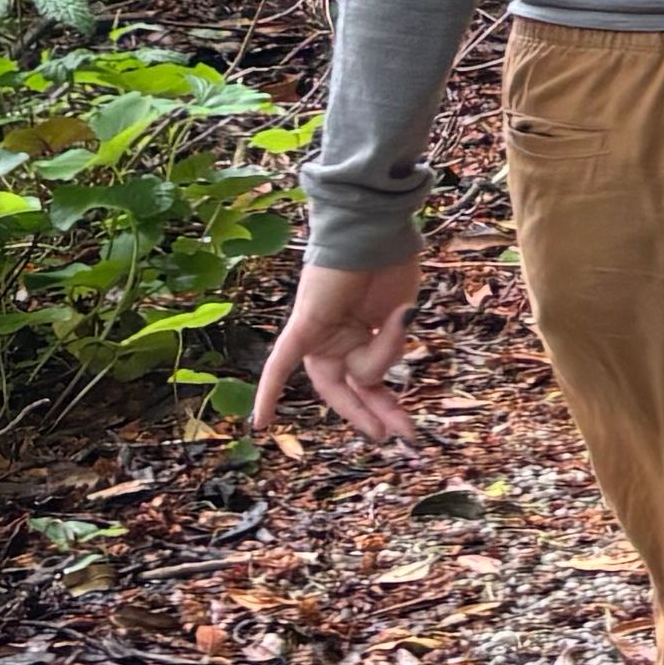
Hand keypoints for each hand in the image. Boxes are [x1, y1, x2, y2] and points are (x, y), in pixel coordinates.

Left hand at [255, 257, 428, 445]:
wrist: (375, 229)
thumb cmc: (390, 264)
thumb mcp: (399, 316)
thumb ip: (388, 348)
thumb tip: (376, 374)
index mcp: (357, 335)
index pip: (365, 384)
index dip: (382, 408)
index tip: (402, 432)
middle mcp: (334, 339)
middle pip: (351, 389)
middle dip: (378, 412)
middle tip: (402, 435)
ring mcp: (317, 335)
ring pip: (344, 374)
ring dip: (376, 356)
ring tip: (393, 318)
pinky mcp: (303, 326)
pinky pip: (281, 364)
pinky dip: (270, 392)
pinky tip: (261, 425)